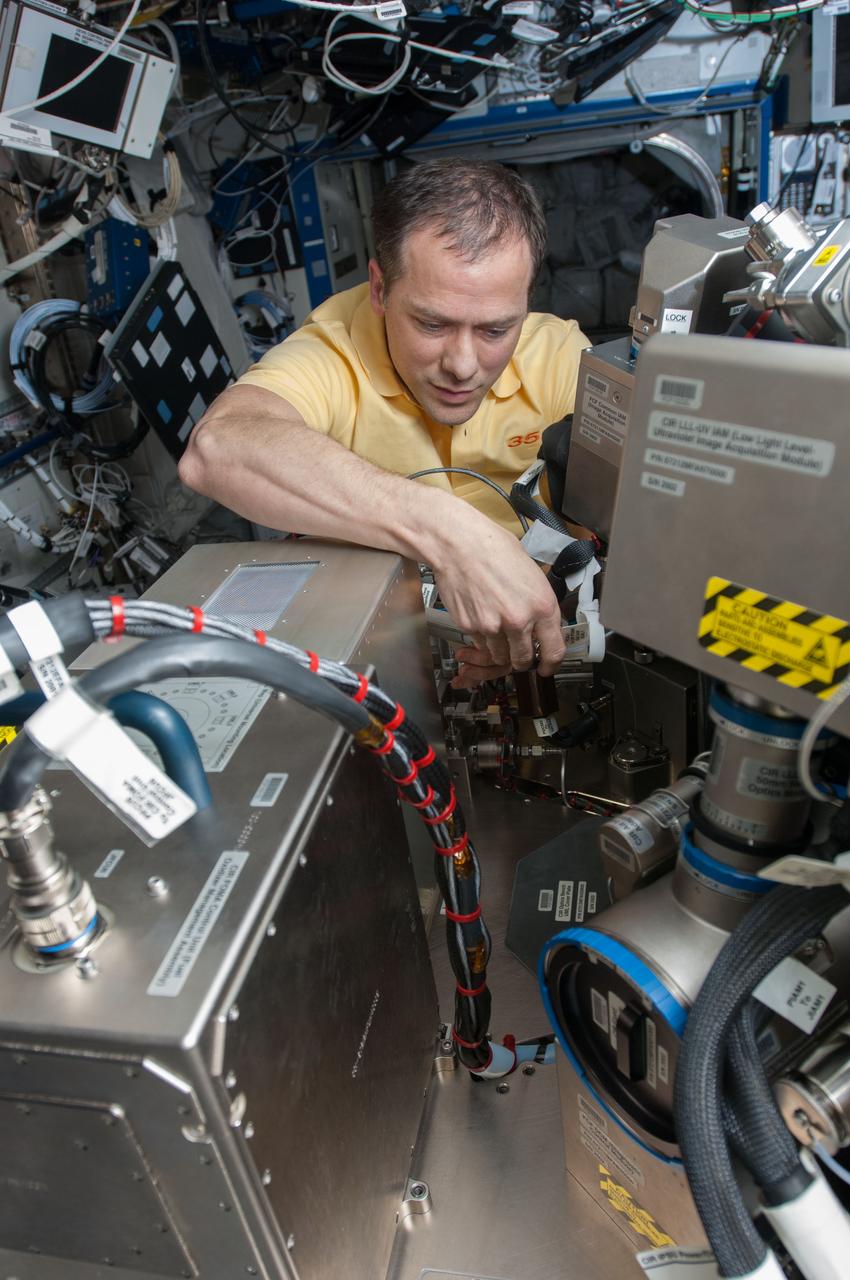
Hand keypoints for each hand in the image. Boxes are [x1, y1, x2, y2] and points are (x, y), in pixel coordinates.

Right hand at [431, 506, 564, 683]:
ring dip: (500, 650)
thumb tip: (544, 625)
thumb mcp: (532, 575)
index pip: (554, 651)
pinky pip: (480, 644)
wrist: (458, 543)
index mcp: (541, 606)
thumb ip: (539, 605)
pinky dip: (482, 638)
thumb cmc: (494, 549)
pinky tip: (481, 615)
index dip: (551, 665)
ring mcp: (492, 627)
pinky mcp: (469, 627)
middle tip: (518, 650)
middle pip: (523, 660)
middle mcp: (519, 621)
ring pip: (499, 656)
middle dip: (522, 659)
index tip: (547, 668)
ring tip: (496, 627)